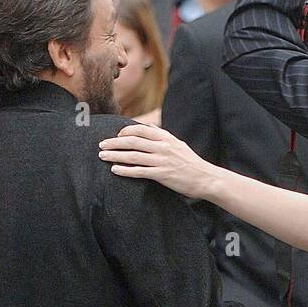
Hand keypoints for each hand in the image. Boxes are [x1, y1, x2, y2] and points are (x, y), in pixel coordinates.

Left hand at [99, 123, 217, 198]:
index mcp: (166, 138)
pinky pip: (139, 172)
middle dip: (114, 143)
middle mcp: (163, 147)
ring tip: (103, 156)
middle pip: (133, 141)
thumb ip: (162, 136)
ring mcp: (162, 161)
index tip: (116, 136)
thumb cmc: (191, 163)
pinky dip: (125, 170)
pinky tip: (115, 170)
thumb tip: (147, 128)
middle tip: (101, 145)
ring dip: (115, 155)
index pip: (141, 130)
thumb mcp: (178, 144)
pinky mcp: (162, 175)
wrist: (206, 178)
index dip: (125, 132)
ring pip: (133, 156)